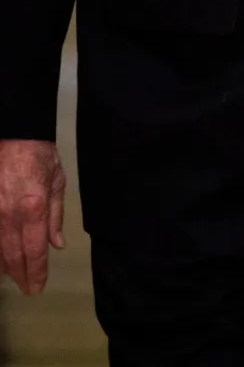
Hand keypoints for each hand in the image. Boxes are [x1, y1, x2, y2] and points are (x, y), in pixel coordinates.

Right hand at [0, 139, 65, 295]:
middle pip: (13, 255)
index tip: (37, 288)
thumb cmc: (40, 157)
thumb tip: (57, 246)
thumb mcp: (57, 183)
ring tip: (14, 279)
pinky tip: (0, 261)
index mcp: (33, 209)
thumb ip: (55, 217)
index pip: (34, 250)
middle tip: (28, 290)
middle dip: (20, 275)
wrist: (14, 135)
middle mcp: (8, 215)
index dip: (36, 272)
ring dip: (5, 267)